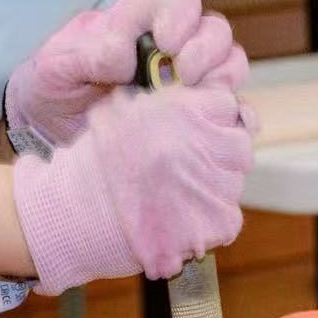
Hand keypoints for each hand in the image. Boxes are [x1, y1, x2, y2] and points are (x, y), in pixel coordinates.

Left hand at [5, 0, 248, 148]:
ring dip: (223, 78)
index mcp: (140, 22)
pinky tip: (225, 126)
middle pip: (214, 30)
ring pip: (230, 64)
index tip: (167, 42)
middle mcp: (171, 48)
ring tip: (197, 99)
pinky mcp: (195, 117)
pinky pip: (233, 111)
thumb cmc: (54, 86)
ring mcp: (187, 82)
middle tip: (185, 72)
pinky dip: (238, 117)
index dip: (180, 17)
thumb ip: (86, 53)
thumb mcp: (55, 65)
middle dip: (207, 48)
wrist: (49, 131)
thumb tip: (125, 56)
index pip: (178, 1)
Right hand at [12, 80, 253, 292]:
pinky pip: (227, 218)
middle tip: (188, 167)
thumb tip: (197, 96)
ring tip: (175, 196)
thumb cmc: (97, 160)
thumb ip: (167, 99)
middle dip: (220, 154)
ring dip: (212, 187)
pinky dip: (208, 220)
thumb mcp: (124, 108)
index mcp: (188, 109)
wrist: (78, 211)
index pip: (227, 104)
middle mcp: (208, 143)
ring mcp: (217, 185)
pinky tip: (179, 219)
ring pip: (233, 182)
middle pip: (239, 144)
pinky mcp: (218, 222)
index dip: (213, 119)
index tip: (198, 131)